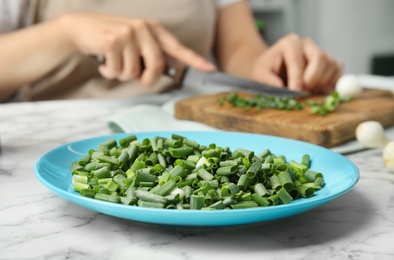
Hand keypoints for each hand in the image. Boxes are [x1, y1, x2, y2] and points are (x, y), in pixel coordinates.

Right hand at [61, 13, 215, 85]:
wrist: (80, 28)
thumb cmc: (111, 40)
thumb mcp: (135, 43)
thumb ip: (150, 54)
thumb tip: (166, 70)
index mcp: (153, 29)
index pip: (177, 47)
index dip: (194, 60)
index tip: (211, 68)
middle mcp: (144, 29)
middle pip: (157, 67)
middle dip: (146, 79)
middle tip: (135, 77)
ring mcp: (128, 34)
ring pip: (133, 73)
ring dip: (122, 75)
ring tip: (113, 62)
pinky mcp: (112, 41)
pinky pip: (117, 71)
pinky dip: (108, 72)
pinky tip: (103, 61)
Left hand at [250, 34, 342, 92]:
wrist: (272, 66)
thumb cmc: (266, 69)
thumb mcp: (259, 73)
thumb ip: (268, 80)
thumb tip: (282, 88)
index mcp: (290, 43)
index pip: (297, 60)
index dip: (297, 78)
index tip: (296, 92)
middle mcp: (307, 43)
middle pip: (320, 58)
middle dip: (313, 79)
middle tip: (304, 92)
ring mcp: (319, 50)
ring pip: (331, 64)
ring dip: (322, 82)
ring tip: (309, 91)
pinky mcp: (328, 60)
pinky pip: (338, 69)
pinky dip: (333, 81)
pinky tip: (321, 88)